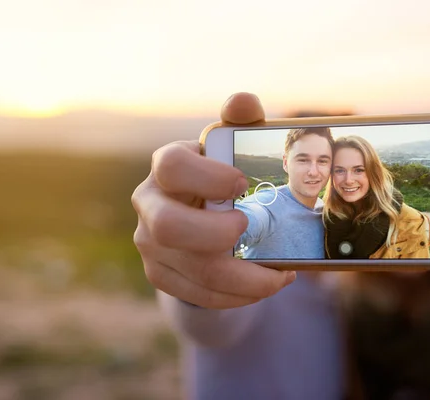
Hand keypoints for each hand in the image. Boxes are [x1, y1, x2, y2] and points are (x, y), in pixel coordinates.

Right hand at [131, 93, 296, 308]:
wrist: (198, 212)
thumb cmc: (218, 174)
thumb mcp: (230, 146)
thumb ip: (240, 120)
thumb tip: (243, 102)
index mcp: (166, 166)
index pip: (171, 166)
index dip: (206, 176)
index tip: (241, 183)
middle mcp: (149, 205)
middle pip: (168, 226)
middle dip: (215, 234)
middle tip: (246, 226)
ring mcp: (151, 243)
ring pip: (191, 270)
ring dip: (243, 277)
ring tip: (280, 274)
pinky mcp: (162, 273)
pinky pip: (198, 294)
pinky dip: (238, 295)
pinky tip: (265, 283)